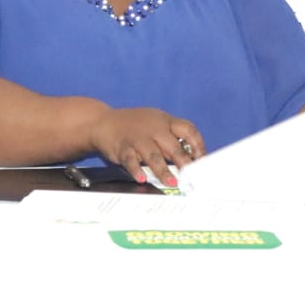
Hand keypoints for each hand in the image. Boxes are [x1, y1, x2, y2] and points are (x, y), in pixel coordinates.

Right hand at [88, 108, 204, 184]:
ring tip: (172, 182)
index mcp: (165, 121)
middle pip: (172, 145)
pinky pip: (130, 160)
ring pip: (153, 155)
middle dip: (183, 161)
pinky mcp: (122, 148)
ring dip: (163, 170)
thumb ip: (172, 137)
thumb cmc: (134, 126)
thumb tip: (191, 158)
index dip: (198, 144)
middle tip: (192, 176)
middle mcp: (153, 128)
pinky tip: (142, 178)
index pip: (188, 129)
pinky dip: (136, 170)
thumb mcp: (155, 124)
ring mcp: (137, 138)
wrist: (102, 122)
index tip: (202, 159)